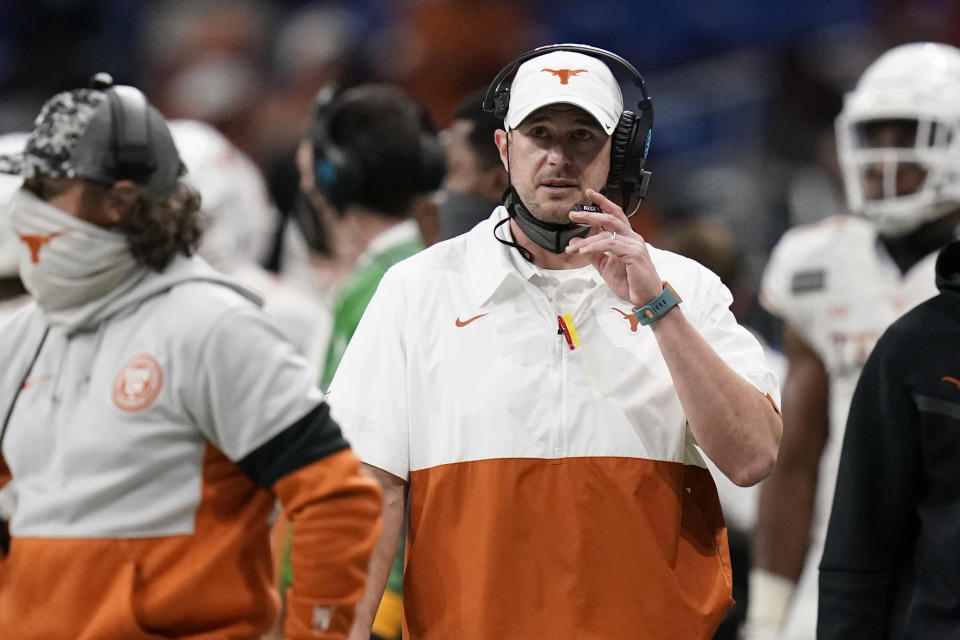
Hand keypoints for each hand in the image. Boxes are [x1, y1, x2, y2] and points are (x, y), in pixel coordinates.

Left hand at [566, 189, 662, 305]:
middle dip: (590, 215)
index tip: (589, 193)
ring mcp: (634, 244)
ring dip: (588, 238)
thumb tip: (576, 242)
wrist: (646, 298)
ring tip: (573, 246)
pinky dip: (594, 247)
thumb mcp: (606, 266)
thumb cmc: (630, 283)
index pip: (615, 214)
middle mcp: (632, 237)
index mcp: (627, 238)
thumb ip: (593, 253)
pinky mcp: (634, 253)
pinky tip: (583, 251)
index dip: (603, 202)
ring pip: (608, 232)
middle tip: (572, 215)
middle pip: (610, 218)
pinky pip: (610, 245)